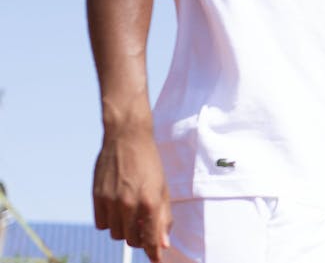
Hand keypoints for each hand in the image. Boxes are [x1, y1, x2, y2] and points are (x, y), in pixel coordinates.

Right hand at [92, 126, 172, 261]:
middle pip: (132, 239)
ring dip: (125, 230)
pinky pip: (101, 224)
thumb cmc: (150, 163)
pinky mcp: (96, 197)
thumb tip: (163, 243)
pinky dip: (110, 222)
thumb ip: (164, 216)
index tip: (157, 259)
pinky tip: (117, 210)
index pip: (151, 238)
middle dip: (140, 238)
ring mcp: (111, 201)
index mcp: (150, 201)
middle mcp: (129, 204)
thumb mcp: (163, 188)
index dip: (154, 251)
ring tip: (132, 214)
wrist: (127, 138)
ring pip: (116, 234)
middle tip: (144, 228)